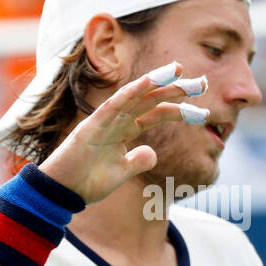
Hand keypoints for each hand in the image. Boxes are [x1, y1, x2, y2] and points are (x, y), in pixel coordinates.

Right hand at [38, 63, 193, 203]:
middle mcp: (116, 120)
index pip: (156, 113)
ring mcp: (104, 120)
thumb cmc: (86, 182)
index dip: (179, 109)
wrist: (62, 194)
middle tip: (201, 83)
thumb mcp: (121, 173)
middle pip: (150, 99)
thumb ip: (138, 161)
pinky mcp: (92, 126)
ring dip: (157, 82)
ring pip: (135, 95)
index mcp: (124, 130)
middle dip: (175, 90)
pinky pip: (114, 105)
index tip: (203, 111)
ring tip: (179, 71)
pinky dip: (131, 91)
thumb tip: (153, 153)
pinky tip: (149, 81)